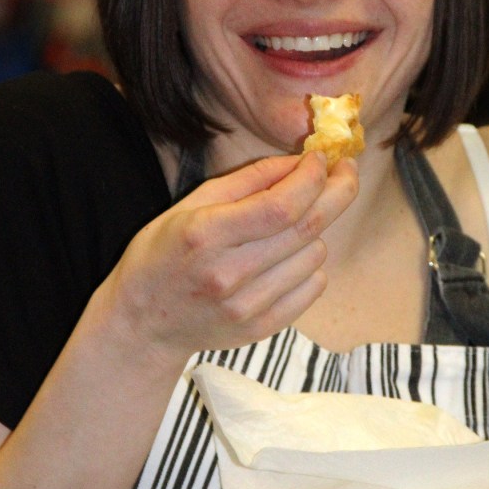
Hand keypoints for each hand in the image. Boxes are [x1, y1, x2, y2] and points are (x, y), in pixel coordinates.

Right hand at [101, 151, 357, 363]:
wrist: (143, 323)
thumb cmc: (163, 253)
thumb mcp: (191, 204)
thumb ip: (249, 180)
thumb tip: (301, 162)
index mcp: (207, 234)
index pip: (282, 205)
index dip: (312, 178)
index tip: (323, 159)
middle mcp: (229, 274)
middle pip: (308, 229)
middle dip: (337, 192)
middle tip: (345, 172)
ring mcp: (247, 307)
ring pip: (315, 256)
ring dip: (315, 231)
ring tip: (290, 226)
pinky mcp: (261, 329)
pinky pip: (313, 288)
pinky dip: (311, 266)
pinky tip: (288, 258)